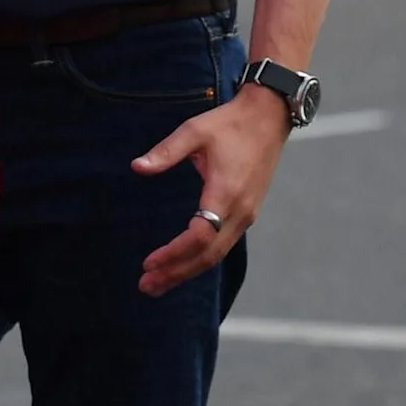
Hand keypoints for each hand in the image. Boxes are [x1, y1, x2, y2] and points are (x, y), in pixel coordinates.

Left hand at [130, 86, 291, 295]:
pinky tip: (182, 266)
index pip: (199, 236)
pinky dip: (201, 260)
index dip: (173, 253)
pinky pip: (223, 245)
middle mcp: (240, 211)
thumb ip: (166, 152)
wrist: (269, 118)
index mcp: (226, 192)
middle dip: (176, 273)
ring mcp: (246, 215)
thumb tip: (137, 167)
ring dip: (187, 271)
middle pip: (208, 255)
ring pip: (216, 254)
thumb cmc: (230, 123)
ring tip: (158, 284)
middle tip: (146, 287)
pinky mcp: (246, 214)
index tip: (148, 263)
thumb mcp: (194, 131)